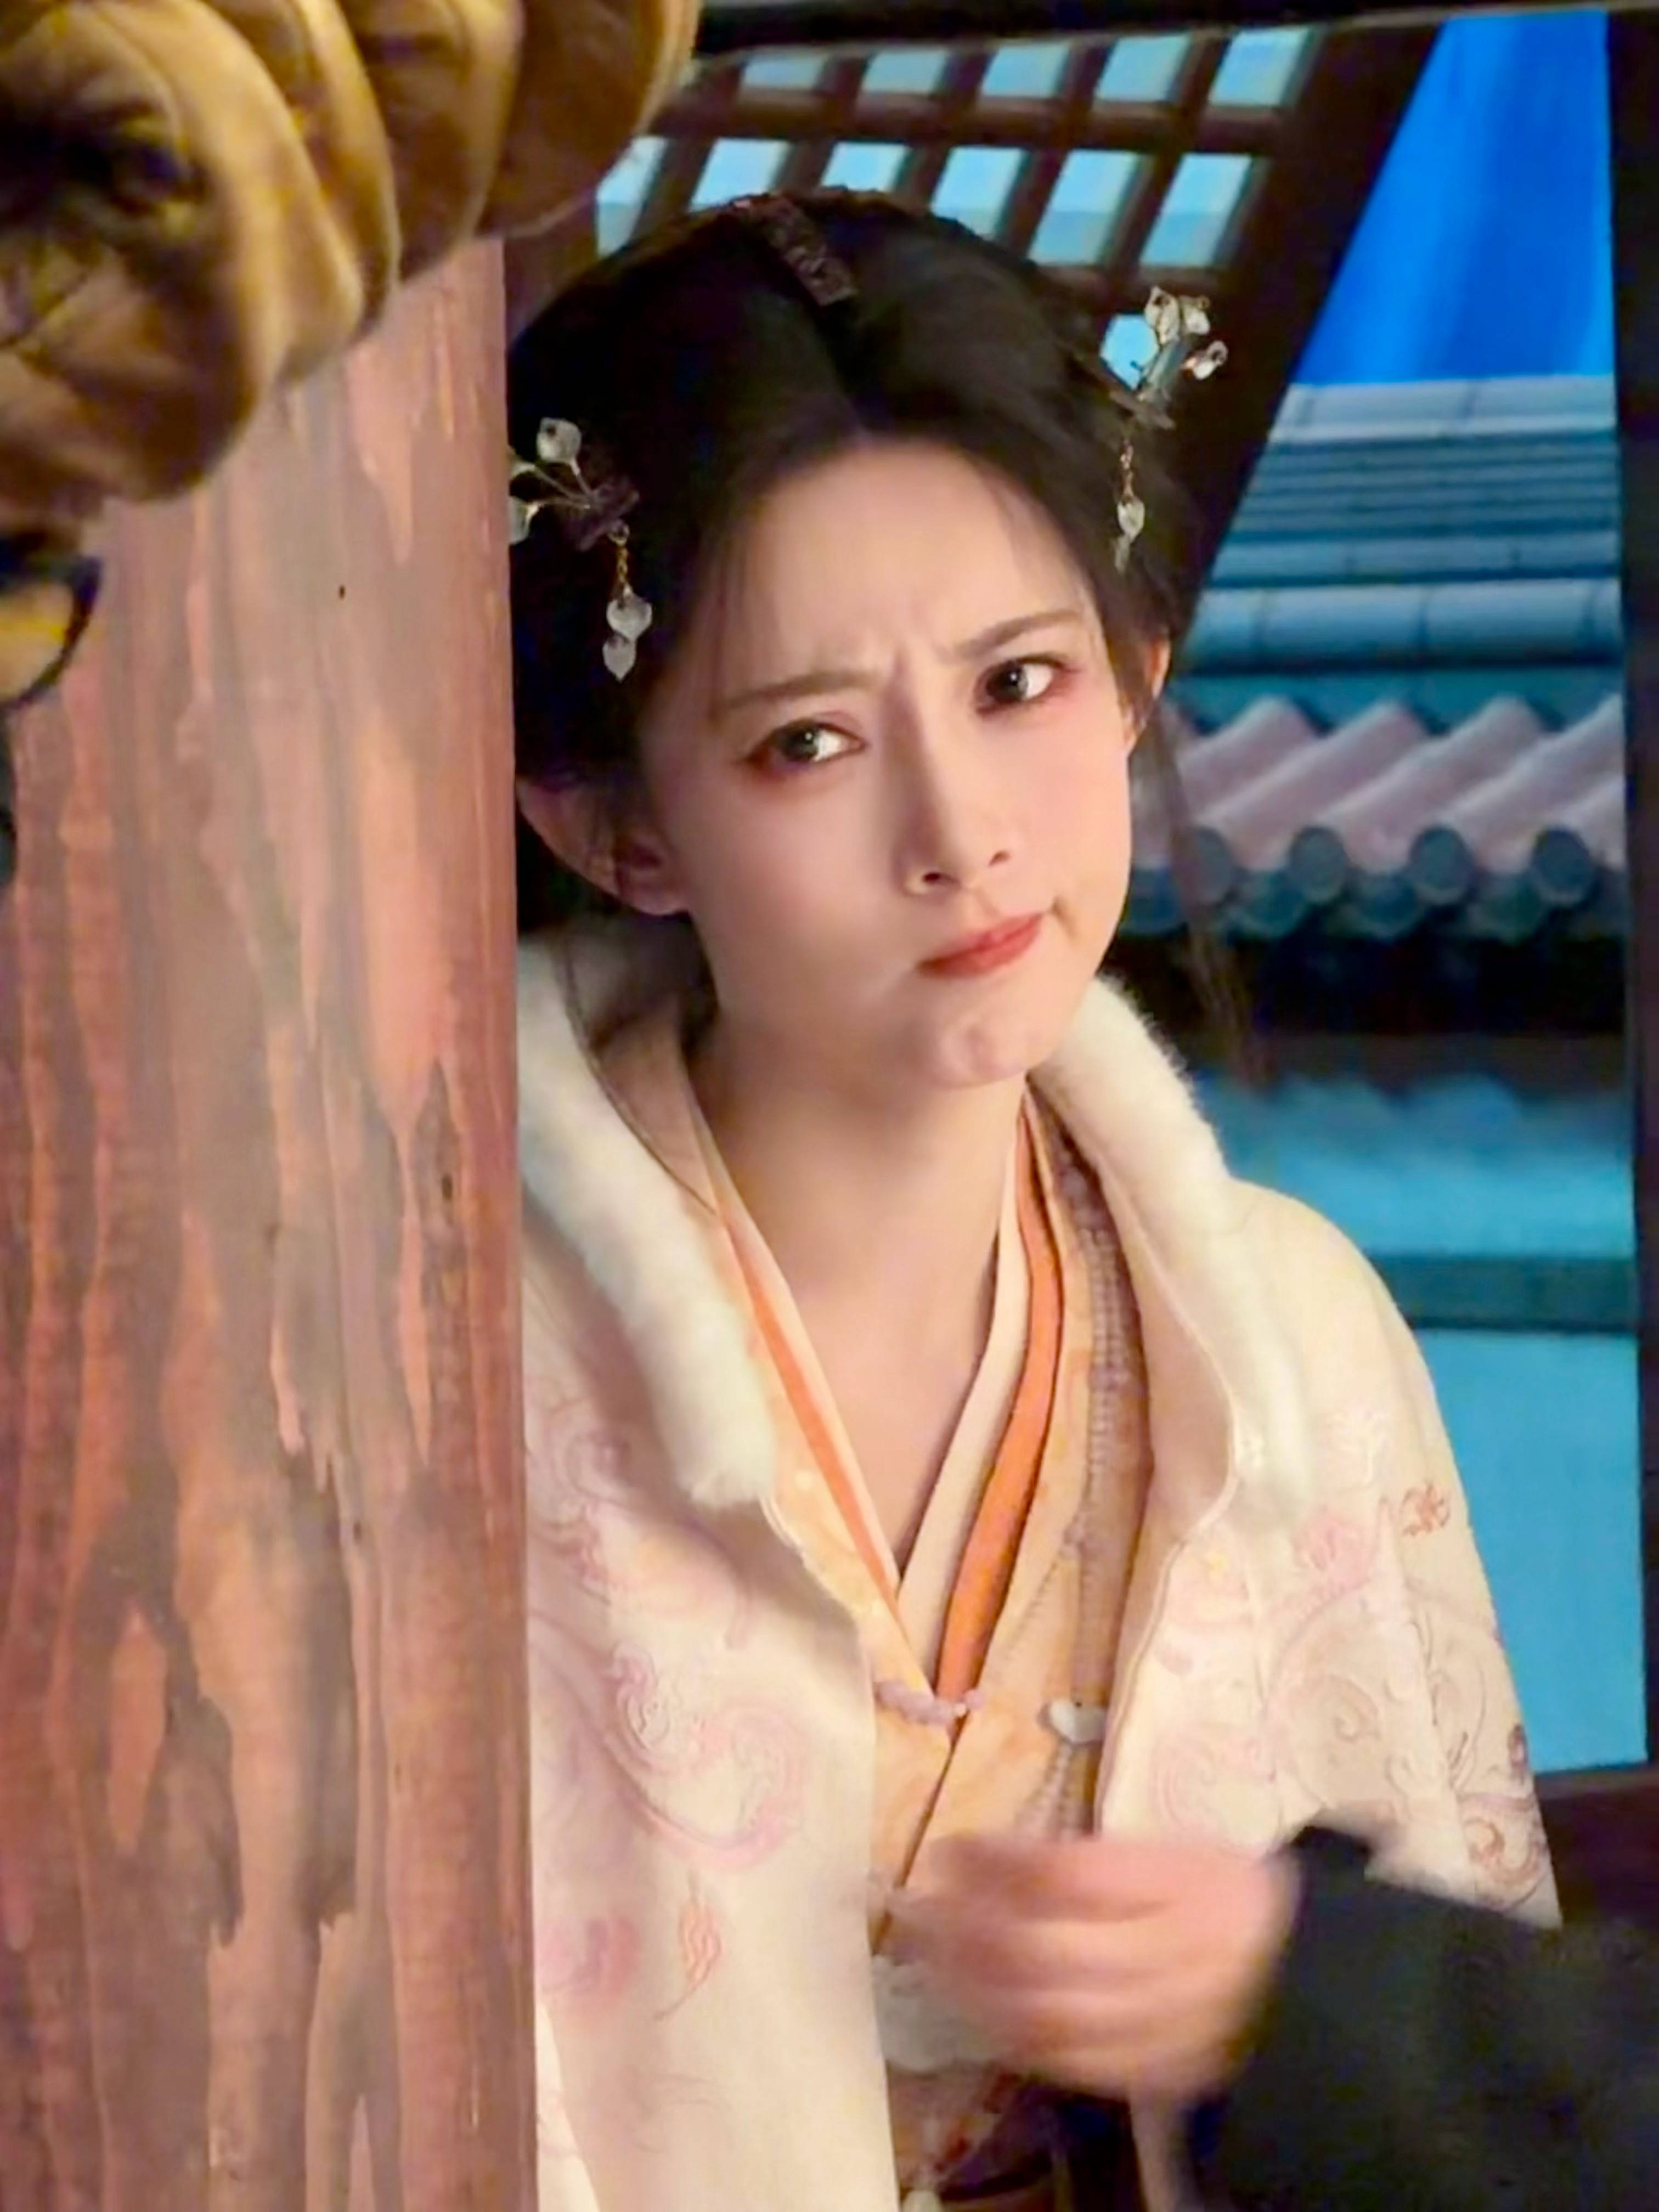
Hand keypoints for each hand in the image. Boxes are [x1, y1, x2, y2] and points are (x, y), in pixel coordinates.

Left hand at [896, 1832, 1298, 2105]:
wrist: (1302, 1981)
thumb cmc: (1223, 1897)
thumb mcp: (1172, 1851)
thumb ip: (1092, 1858)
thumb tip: (994, 1858)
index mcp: (1177, 1886)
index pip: (1068, 1876)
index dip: (999, 1863)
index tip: (951, 1847)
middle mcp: (1164, 1958)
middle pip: (1044, 1949)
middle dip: (965, 1926)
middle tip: (913, 1901)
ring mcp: (1154, 2024)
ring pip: (1043, 2012)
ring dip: (969, 1982)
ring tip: (924, 1952)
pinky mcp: (1145, 2072)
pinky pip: (1064, 2059)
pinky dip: (1006, 2031)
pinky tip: (971, 2004)